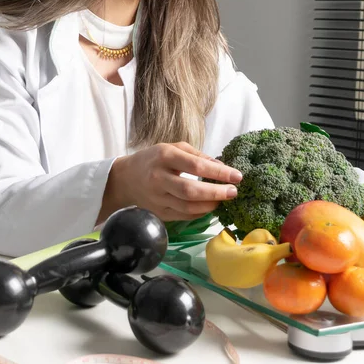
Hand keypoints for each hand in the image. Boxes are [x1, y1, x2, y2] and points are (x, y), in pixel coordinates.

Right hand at [101, 142, 241, 222]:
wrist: (126, 178)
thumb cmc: (154, 159)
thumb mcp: (174, 148)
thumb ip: (198, 156)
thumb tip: (223, 167)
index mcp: (164, 157)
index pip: (196, 166)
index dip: (219, 173)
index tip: (237, 176)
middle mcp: (159, 179)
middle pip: (191, 191)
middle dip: (216, 193)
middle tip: (234, 192)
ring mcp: (157, 198)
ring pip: (188, 207)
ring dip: (210, 205)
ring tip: (224, 199)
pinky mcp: (159, 213)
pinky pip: (184, 216)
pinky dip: (200, 212)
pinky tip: (210, 206)